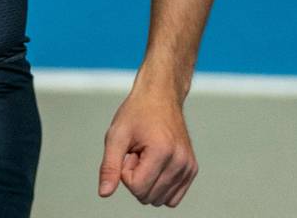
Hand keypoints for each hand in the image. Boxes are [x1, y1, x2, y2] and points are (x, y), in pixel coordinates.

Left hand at [98, 90, 197, 206]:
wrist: (160, 96)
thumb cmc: (136, 113)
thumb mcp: (116, 135)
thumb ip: (109, 166)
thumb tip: (104, 193)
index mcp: (162, 152)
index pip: (137, 188)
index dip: (125, 171)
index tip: (128, 151)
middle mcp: (181, 163)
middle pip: (148, 197)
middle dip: (136, 177)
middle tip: (137, 151)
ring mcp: (189, 167)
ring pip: (160, 200)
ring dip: (147, 181)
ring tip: (146, 155)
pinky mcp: (192, 170)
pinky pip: (172, 198)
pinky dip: (159, 186)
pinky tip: (156, 163)